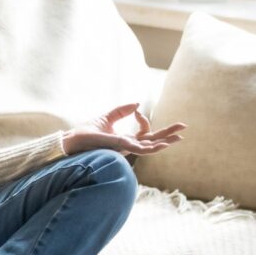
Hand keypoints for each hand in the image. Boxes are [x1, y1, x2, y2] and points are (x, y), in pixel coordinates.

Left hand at [62, 103, 185, 156]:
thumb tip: (137, 104)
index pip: (144, 132)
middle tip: (184, 128)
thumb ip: (121, 111)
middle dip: (168, 134)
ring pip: (148, 147)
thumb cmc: (85, 133)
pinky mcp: (118, 149)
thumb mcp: (106, 118)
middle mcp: (127, 146)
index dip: (145, 120)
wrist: (71, 141)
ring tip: (178, 139)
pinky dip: (150, 147)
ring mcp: (123, 149)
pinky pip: (137, 150)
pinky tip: (161, 144)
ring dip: (163, 142)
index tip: (136, 111)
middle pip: (152, 140)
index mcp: (125, 139)